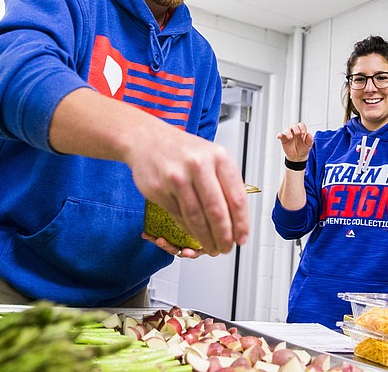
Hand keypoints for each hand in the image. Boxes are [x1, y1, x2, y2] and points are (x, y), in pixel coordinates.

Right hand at [128, 127, 248, 256]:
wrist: (146, 139)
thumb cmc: (182, 150)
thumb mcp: (211, 156)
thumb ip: (225, 183)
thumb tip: (237, 219)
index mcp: (219, 157)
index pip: (237, 198)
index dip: (241, 224)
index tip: (242, 238)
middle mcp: (199, 165)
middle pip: (217, 212)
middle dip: (224, 237)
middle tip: (226, 248)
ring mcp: (178, 177)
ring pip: (196, 218)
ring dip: (206, 238)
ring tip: (211, 247)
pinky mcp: (160, 189)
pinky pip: (179, 216)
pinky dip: (188, 230)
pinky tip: (194, 234)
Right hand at [277, 122, 312, 160]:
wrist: (298, 156)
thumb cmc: (303, 148)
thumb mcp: (308, 145)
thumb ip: (309, 140)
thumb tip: (309, 134)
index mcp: (301, 131)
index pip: (301, 125)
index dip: (302, 127)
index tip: (303, 133)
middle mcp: (295, 131)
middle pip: (294, 126)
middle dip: (295, 128)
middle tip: (297, 133)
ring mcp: (289, 134)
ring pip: (287, 130)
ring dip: (288, 132)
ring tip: (290, 138)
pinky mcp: (284, 139)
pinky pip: (281, 135)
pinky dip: (280, 135)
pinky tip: (279, 136)